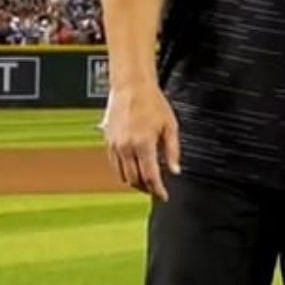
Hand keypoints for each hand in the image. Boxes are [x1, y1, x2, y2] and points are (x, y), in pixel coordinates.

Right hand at [101, 80, 179, 200]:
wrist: (131, 87)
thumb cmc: (152, 102)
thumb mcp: (170, 126)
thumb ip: (173, 151)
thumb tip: (175, 170)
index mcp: (144, 144)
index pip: (150, 177)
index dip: (158, 190)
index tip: (164, 196)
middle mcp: (127, 148)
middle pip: (136, 179)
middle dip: (147, 188)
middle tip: (156, 189)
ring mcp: (115, 146)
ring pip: (123, 175)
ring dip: (135, 182)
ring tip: (146, 181)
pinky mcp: (108, 142)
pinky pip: (115, 165)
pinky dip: (124, 172)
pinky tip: (134, 169)